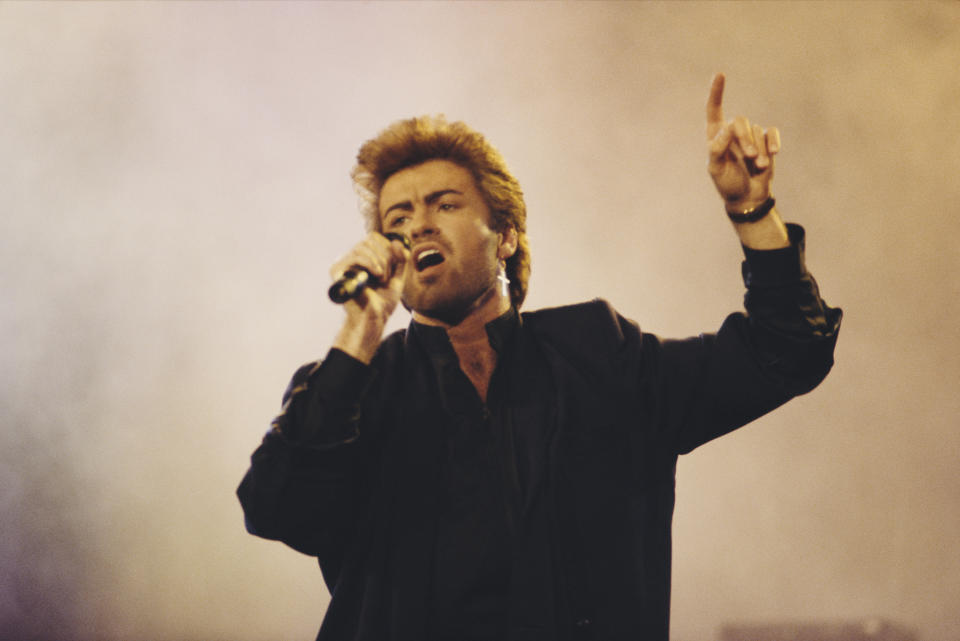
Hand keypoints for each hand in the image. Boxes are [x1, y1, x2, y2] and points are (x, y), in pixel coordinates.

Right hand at [330, 232, 408, 361]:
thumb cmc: (383, 301)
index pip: (375, 238)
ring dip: (379, 262)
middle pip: (370, 239)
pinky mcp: (337, 270)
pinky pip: (355, 256)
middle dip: (385, 257)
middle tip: (386, 276)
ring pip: (363, 246)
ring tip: (381, 278)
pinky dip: (370, 263)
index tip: (393, 268)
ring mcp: (343, 263)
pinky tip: (376, 275)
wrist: (373, 319)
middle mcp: (351, 258)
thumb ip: (400, 259)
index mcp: (364, 258)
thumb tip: (396, 241)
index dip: (388, 249)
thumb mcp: (398, 277)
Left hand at [706, 73, 780, 211]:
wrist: (748, 197)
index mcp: (715, 136)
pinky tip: (773, 153)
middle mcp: (732, 132)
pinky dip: (773, 142)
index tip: (720, 74)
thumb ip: (717, 149)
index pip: (714, 109)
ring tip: (757, 166)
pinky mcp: (765, 141)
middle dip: (745, 139)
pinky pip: (771, 132)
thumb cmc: (728, 184)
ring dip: (758, 149)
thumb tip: (727, 128)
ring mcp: (750, 135)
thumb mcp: (716, 170)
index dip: (716, 92)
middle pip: (740, 121)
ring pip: (756, 130)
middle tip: (750, 158)